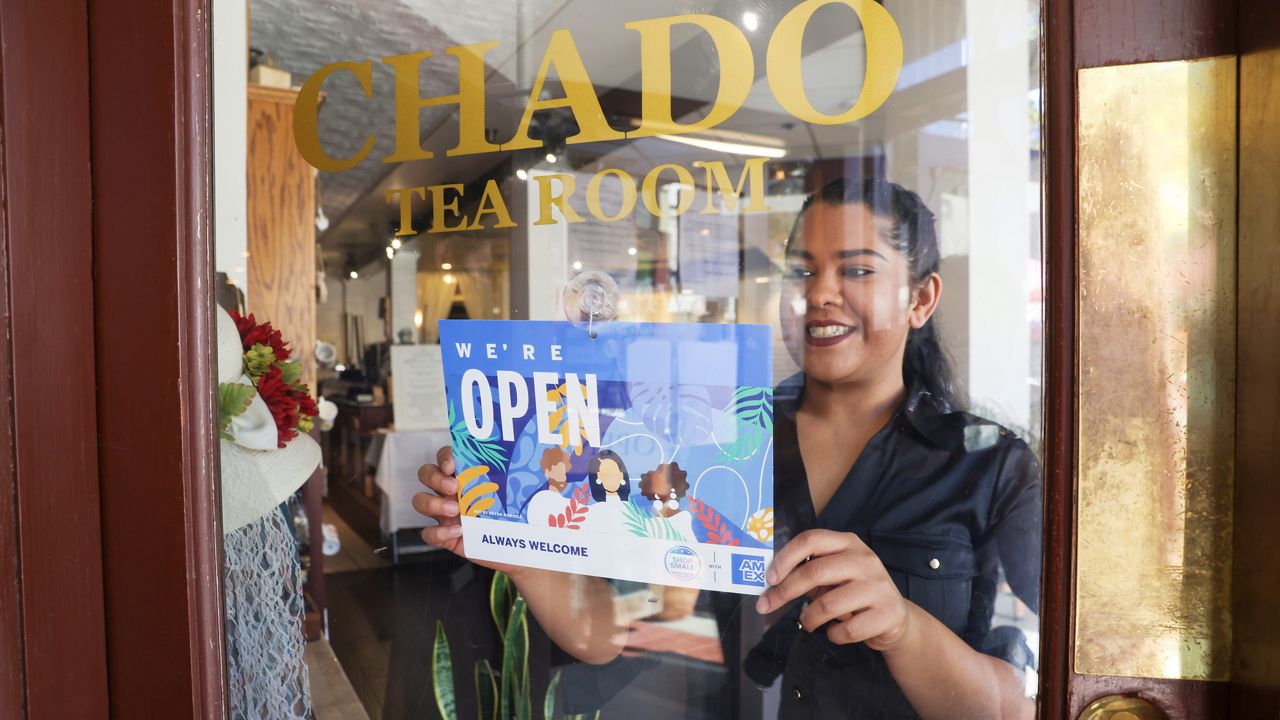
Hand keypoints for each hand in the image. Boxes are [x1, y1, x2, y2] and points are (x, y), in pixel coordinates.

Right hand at [413, 446, 517, 574]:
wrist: (525, 549)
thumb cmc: (524, 516)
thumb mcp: (525, 491)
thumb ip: (524, 473)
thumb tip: (547, 457)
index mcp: (470, 475)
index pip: (446, 456)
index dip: (445, 456)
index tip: (453, 464)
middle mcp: (454, 491)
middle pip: (426, 473)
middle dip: (435, 477)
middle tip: (455, 487)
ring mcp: (447, 514)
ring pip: (420, 500)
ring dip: (432, 502)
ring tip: (456, 511)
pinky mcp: (447, 537)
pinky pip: (427, 533)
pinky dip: (437, 532)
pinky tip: (458, 532)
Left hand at [754, 529, 911, 651]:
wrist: (896, 617)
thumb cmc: (854, 593)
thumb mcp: (834, 575)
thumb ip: (808, 572)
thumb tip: (771, 582)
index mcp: (848, 543)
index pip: (811, 539)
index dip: (785, 558)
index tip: (769, 578)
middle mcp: (865, 560)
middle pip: (815, 571)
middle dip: (785, 591)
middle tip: (767, 605)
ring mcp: (878, 586)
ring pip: (828, 604)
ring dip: (809, 618)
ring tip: (808, 622)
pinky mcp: (888, 613)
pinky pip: (847, 629)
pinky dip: (833, 635)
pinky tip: (835, 632)